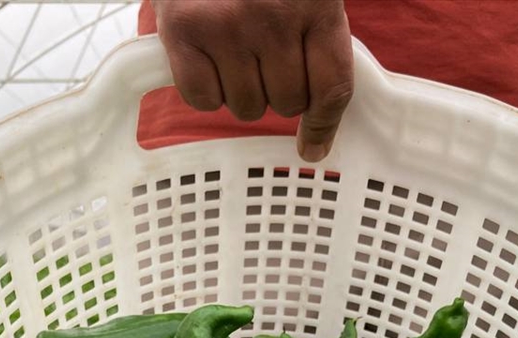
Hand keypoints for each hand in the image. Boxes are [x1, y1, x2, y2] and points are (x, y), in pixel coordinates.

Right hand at [150, 0, 353, 161]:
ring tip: (232, 53)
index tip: (314, 144)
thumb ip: (316, 39)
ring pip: (246, 106)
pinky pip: (202, 99)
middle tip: (262, 62)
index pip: (333, 86)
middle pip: (288, 103)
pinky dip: (204, 89)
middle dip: (278, 92)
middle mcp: (273, 17)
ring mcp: (227, 26)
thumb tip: (317, 120)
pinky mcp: (184, 31)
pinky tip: (206, 59)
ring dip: (241, 91)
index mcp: (315, 4)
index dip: (324, 124)